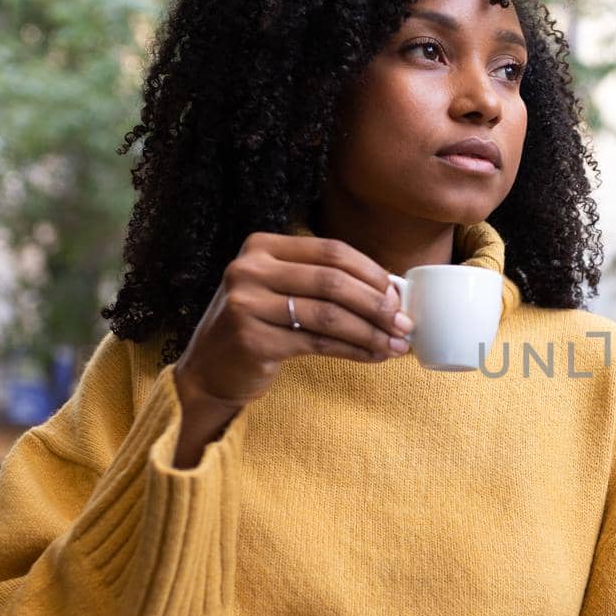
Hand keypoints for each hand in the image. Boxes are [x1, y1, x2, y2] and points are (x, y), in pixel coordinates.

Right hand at [169, 233, 412, 464]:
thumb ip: (324, 283)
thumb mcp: (283, 291)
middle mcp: (249, 268)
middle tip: (405, 324)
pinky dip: (353, 350)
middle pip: (333, 281)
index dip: (371, 272)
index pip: (331, 251)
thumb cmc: (260, 326)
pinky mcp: (252, 339)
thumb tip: (393, 292)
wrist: (210, 369)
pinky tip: (373, 356)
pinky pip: (318, 342)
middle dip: (377, 304)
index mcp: (262, 246)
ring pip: (329, 314)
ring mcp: (247, 303)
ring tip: (396, 346)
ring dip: (371, 332)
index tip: (398, 295)